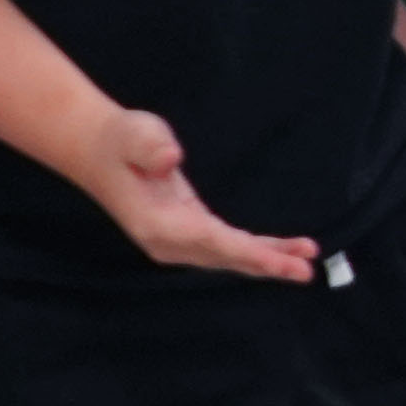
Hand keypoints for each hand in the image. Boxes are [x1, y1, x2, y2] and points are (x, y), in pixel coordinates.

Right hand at [65, 104, 318, 281]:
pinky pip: (226, 247)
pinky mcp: (186, 233)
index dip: (247, 252)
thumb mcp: (136, 134)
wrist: (98, 149)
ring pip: (229, 256)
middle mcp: (166, 242)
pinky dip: (255, 251)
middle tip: (306, 271)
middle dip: (267, 264)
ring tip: (307, 260)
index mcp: (156, 224)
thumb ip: (151, 146)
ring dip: (268, 260)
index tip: (279, 262)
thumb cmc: (121, 139)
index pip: (211, 242)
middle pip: (225, 257)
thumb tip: (170, 159)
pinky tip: (282, 251)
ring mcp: (175, 242)